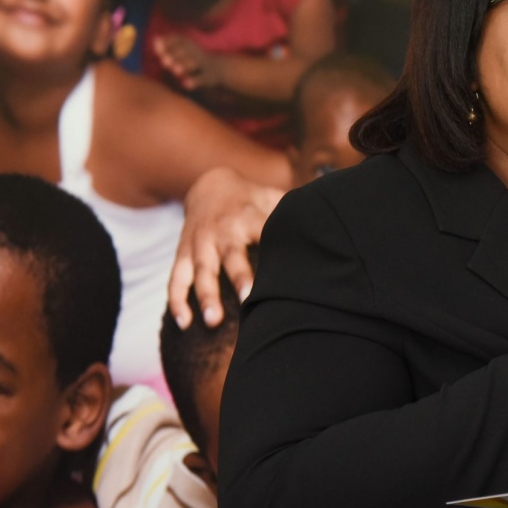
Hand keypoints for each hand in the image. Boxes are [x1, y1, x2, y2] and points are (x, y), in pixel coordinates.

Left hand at [154, 35, 223, 89]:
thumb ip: (168, 44)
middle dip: (175, 56)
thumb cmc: (193, 59)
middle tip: (164, 62)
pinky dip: (195, 81)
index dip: (168, 44)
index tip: (158, 50)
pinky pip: (203, 78)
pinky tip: (186, 84)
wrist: (220, 69)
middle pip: (186, 51)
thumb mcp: (183, 49)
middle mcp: (197, 53)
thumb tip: (155, 39)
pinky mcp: (210, 77)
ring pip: (195, 64)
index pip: (179, 40)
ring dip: (185, 66)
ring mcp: (205, 64)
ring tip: (175, 71)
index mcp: (190, 44)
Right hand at [168, 167, 283, 328]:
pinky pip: (176, 279)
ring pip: (200, 270)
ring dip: (204, 295)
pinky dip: (176, 301)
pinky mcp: (183, 253)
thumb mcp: (272, 198)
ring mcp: (200, 243)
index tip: (282, 274)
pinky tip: (183, 323)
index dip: (271, 250)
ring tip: (212, 321)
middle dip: (237, 277)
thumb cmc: (253, 199)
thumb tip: (331, 221)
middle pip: (229, 255)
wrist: (210, 185)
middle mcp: (222, 230)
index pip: (262, 234)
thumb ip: (294, 212)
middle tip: (248, 300)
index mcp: (248, 216)